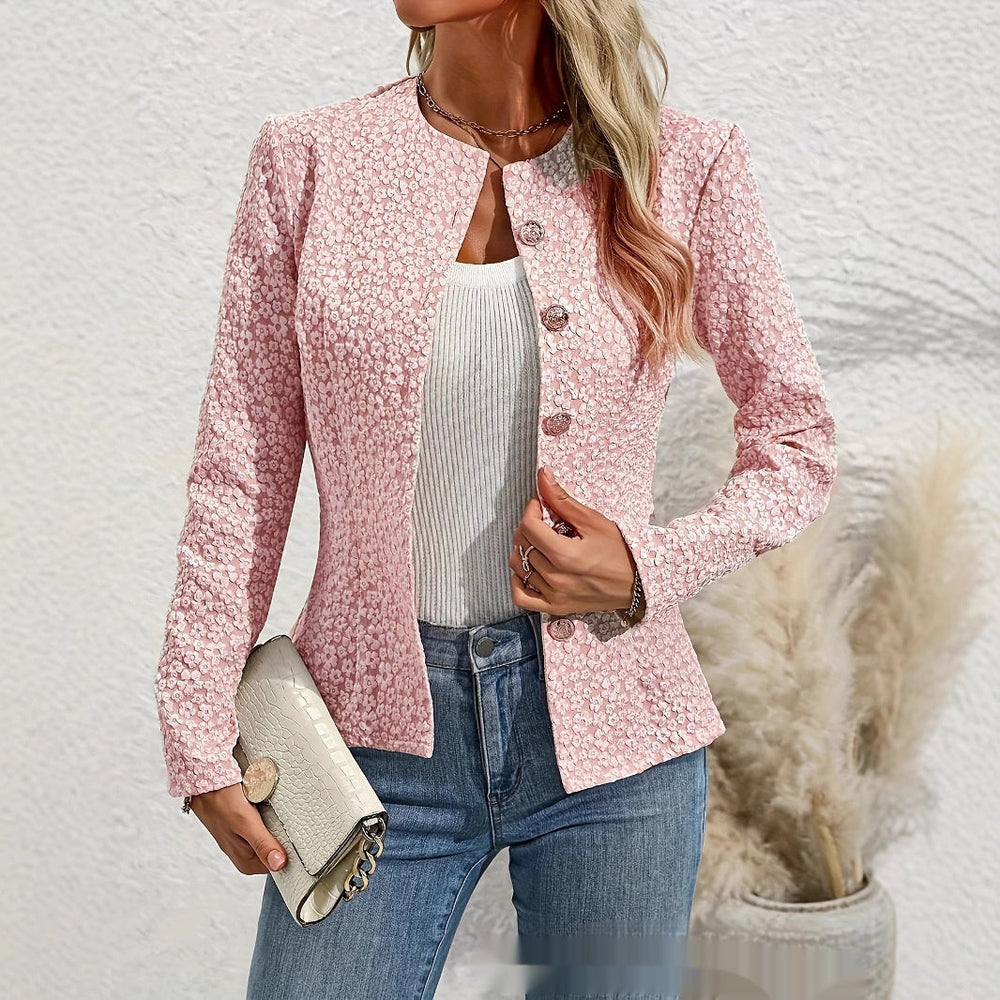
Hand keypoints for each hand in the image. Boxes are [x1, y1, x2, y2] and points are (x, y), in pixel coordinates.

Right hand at [185, 783, 287, 874]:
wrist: (205, 783)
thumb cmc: (221, 801)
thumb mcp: (245, 822)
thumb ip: (262, 843)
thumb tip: (279, 865)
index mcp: (246, 862)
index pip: (279, 865)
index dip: (288, 850)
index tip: (292, 835)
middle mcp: (246, 855)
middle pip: (277, 851)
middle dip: (282, 834)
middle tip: (278, 817)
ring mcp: (246, 841)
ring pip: (272, 836)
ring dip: (276, 824)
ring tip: (269, 810)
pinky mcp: (246, 828)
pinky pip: (265, 826)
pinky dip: (269, 817)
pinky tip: (265, 807)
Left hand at [508, 466, 636, 615]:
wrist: (638, 584)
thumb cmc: (620, 552)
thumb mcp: (593, 521)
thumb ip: (562, 500)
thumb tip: (543, 476)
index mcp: (565, 555)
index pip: (528, 527)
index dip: (531, 510)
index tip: (540, 505)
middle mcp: (556, 578)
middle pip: (522, 546)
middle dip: (527, 527)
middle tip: (542, 522)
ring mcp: (554, 595)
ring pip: (518, 568)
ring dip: (522, 550)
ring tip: (539, 543)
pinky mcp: (556, 607)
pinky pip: (521, 598)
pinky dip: (517, 582)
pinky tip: (528, 569)